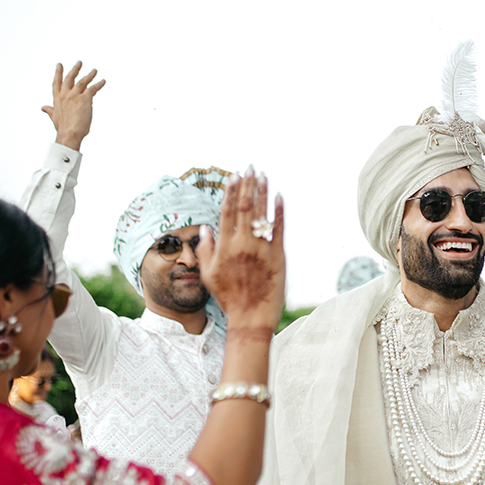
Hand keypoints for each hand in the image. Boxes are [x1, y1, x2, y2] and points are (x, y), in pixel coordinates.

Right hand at [41, 61, 105, 150]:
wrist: (70, 133)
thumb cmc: (63, 128)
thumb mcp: (54, 117)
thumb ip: (50, 110)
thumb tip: (43, 107)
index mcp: (57, 99)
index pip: (57, 83)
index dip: (59, 73)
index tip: (60, 65)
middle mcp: (65, 95)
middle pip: (70, 78)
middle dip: (75, 69)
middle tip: (80, 62)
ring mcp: (74, 96)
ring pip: (83, 81)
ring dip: (90, 75)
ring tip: (95, 70)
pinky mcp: (84, 99)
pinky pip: (93, 89)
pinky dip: (99, 84)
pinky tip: (103, 81)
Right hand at [197, 167, 285, 332]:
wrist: (252, 316)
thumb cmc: (229, 297)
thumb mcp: (209, 275)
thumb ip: (206, 250)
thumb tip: (205, 228)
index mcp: (225, 247)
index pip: (227, 212)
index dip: (231, 192)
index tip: (234, 176)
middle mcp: (243, 245)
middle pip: (245, 207)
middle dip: (247, 185)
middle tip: (250, 167)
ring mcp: (261, 249)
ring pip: (262, 214)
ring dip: (262, 192)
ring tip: (263, 175)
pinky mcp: (278, 256)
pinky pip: (279, 229)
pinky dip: (279, 211)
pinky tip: (279, 196)